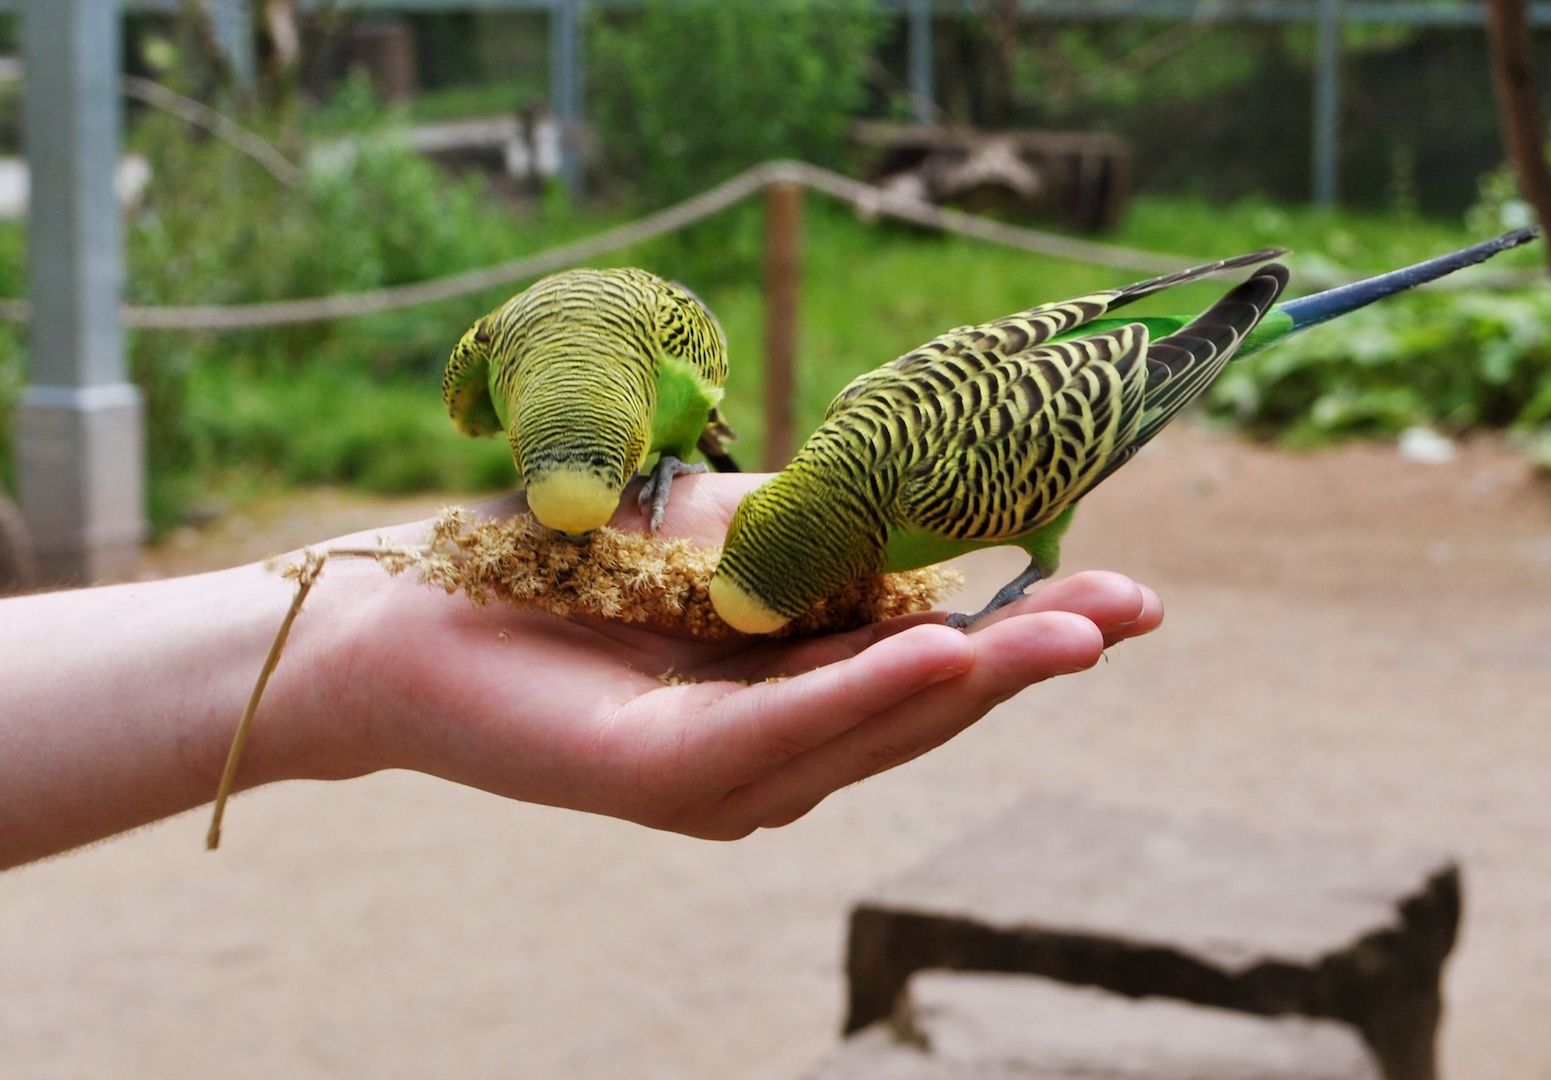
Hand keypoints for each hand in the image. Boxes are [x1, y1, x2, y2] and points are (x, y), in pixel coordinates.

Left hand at [311, 473, 1161, 839]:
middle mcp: (777, 756)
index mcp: (797, 695)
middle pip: (923, 706)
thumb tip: (952, 532)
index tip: (1134, 598)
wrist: (415, 608)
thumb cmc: (573, 563)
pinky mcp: (664, 779)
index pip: (935, 666)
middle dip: (1030, 659)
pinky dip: (864, 693)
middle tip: (1134, 610)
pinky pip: (778, 730)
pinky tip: (945, 654)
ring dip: (976, 676)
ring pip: (870, 723)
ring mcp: (726, 780)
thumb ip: (832, 549)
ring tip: (1075, 629)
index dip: (1033, 633)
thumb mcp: (733, 540)